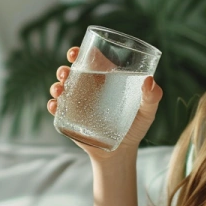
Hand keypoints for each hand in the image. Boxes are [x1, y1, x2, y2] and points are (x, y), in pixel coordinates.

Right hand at [48, 46, 162, 161]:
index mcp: (104, 80)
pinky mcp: (70, 120)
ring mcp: (77, 104)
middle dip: (64, 69)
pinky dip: (53, 105)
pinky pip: (57, 110)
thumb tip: (149, 81)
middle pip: (71, 72)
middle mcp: (88, 89)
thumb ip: (152, 97)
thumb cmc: (135, 128)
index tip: (76, 52)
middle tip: (66, 71)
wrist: (121, 153)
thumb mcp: (147, 112)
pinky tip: (55, 105)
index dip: (80, 53)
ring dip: (56, 85)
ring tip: (60, 89)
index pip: (89, 61)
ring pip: (61, 88)